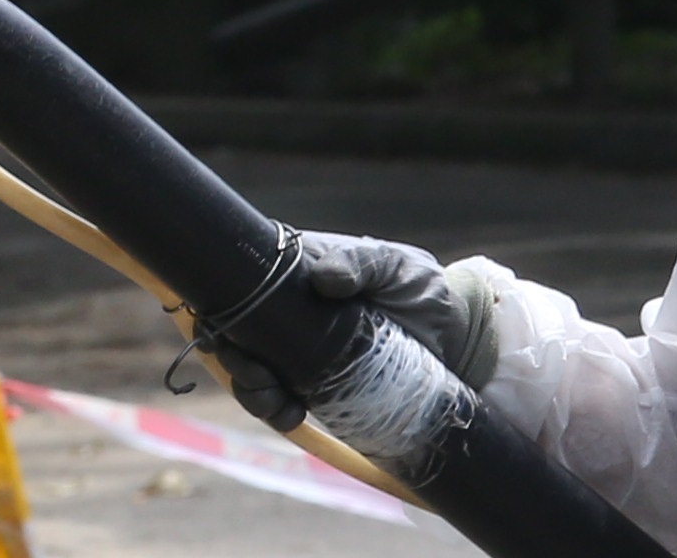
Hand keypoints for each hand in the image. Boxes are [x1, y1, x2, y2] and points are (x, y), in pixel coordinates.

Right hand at [195, 233, 495, 436]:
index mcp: (293, 271)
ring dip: (250, 387)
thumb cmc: (420, 290)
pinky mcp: (315, 387)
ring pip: (252, 369)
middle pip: (235, 332)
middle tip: (256, 371)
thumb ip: (362, 261)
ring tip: (273, 399)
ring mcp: (297, 352)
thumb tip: (324, 280)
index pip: (238, 283)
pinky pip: (280, 400)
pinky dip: (274, 411)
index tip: (224, 328)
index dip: (222, 306)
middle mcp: (285, 311)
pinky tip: (289, 415)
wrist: (455, 342)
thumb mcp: (396, 265)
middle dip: (234, 355)